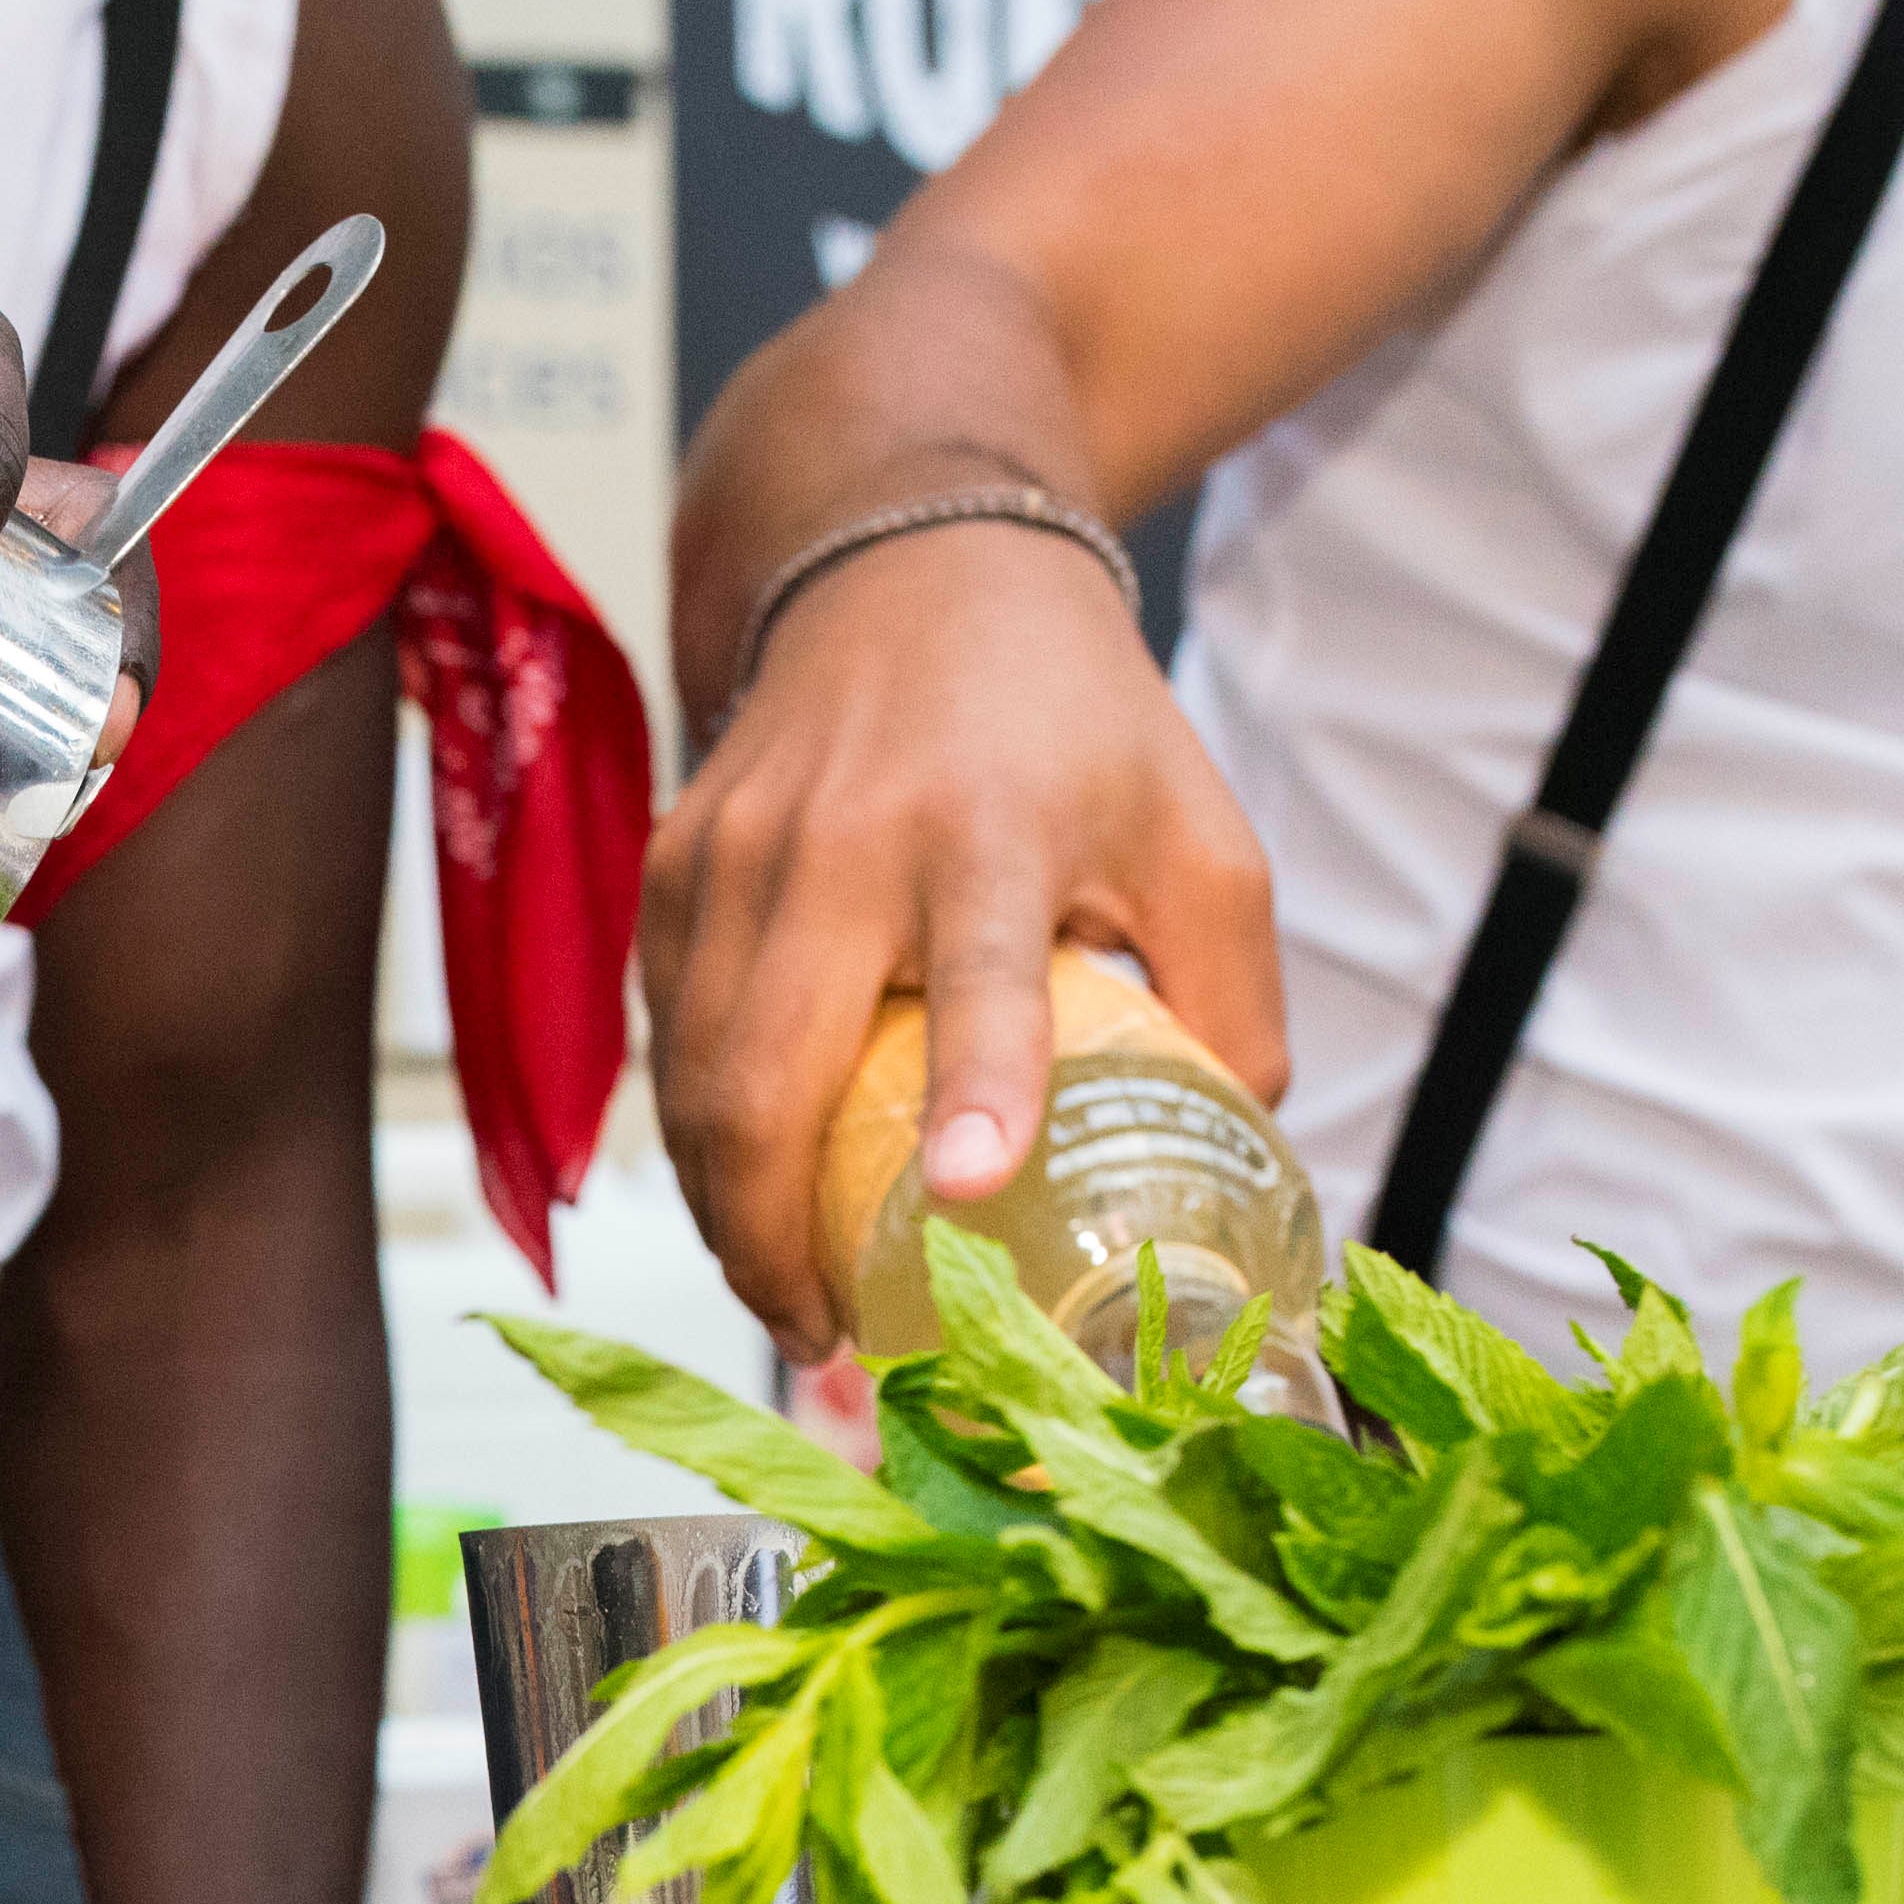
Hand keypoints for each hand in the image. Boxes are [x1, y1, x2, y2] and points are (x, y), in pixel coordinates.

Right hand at [640, 518, 1286, 1361]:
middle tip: (831, 1340)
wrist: (912, 563)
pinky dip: (696, 1141)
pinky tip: (745, 1196)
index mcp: (989, 830)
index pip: (977, 974)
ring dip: (727, 1216)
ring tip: (788, 1299)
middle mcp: (839, 842)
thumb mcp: (1197, 832)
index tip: (969, 1187)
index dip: (975, 1087)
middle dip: (779, 1241)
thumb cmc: (1070, 718)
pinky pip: (666, 1041)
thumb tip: (1237, 1158)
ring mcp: (732, 854)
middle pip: (767, 1076)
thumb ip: (1229, 995)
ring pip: (693, 1085)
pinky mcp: (672, 868)